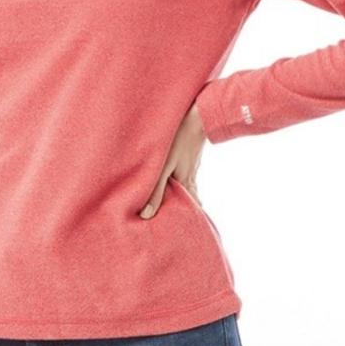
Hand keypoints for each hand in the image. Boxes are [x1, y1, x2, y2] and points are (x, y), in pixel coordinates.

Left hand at [140, 102, 206, 218]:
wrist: (198, 115)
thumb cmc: (179, 139)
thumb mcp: (163, 166)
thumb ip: (155, 190)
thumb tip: (146, 215)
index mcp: (185, 184)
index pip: (187, 208)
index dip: (183, 219)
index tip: (178, 230)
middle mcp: (190, 178)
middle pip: (187, 199)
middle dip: (181, 209)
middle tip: (174, 221)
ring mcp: (191, 167)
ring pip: (186, 187)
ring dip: (179, 195)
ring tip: (170, 204)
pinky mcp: (189, 157)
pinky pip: (185, 174)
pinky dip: (180, 181)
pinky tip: (174, 178)